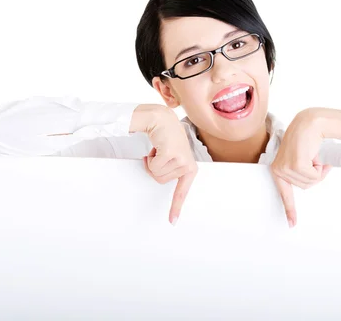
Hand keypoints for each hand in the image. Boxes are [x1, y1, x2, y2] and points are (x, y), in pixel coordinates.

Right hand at [133, 105, 197, 225]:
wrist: (161, 119)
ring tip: (158, 149)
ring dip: (152, 162)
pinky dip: (150, 158)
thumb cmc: (165, 137)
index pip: (182, 191)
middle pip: (161, 181)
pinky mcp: (172, 155)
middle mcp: (188, 165)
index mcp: (190, 168)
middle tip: (159, 154)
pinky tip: (156, 147)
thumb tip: (159, 177)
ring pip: (156, 174)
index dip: (176, 206)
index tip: (172, 221)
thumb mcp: (172, 156)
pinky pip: (153, 167)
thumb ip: (171, 169)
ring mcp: (182, 160)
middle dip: (155, 168)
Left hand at [270, 108, 340, 227]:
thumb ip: (300, 173)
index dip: (289, 209)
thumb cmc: (306, 140)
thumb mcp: (301, 159)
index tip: (292, 224)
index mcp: (278, 170)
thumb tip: (310, 180)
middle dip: (315, 175)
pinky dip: (320, 168)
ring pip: (310, 182)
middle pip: (304, 186)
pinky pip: (314, 176)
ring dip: (317, 170)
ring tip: (314, 156)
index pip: (284, 193)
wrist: (309, 123)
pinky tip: (316, 156)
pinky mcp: (295, 164)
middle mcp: (278, 170)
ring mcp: (285, 167)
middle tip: (316, 161)